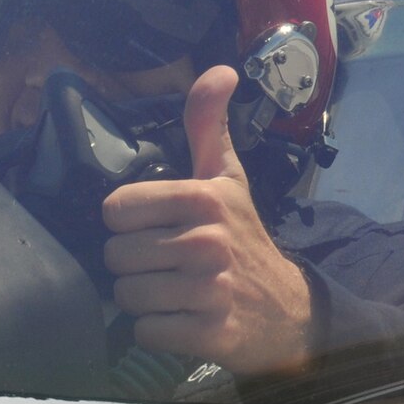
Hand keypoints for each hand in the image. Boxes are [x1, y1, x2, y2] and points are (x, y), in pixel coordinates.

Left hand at [102, 64, 312, 375]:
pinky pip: (146, 331)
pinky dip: (157, 331)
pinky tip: (182, 318)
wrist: (287, 311)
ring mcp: (209, 290)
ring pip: (127, 295)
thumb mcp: (227, 178)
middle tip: (166, 265)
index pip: (117, 208)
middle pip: (117, 254)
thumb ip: (209, 125)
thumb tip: (219, 69)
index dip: (128, 222)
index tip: (154, 227)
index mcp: (203, 199)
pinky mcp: (209, 333)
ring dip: (143, 299)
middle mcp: (207, 241)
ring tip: (173, 291)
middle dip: (135, 264)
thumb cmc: (245, 239)